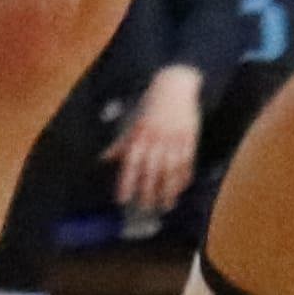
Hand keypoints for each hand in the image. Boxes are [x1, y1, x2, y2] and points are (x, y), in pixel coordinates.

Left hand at [109, 70, 201, 224]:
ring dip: (168, 189)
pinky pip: (187, 161)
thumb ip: (121, 143)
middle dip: (148, 191)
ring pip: (171, 169)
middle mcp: (156, 138)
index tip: (123, 199)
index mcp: (140, 134)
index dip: (126, 182)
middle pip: (152, 170)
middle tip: (145, 208)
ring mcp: (174, 138)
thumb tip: (104, 159)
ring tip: (166, 205)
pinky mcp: (189, 137)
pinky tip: (181, 188)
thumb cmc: (151, 105)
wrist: (175, 86)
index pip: (131, 162)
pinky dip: (184, 176)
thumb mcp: (133, 122)